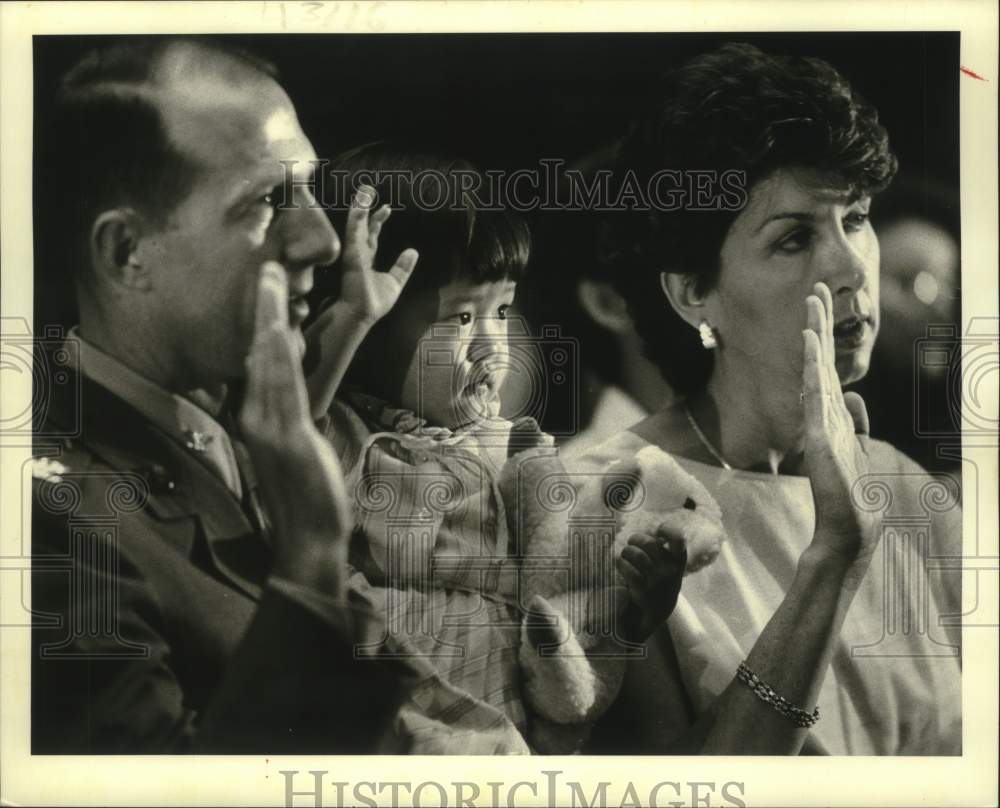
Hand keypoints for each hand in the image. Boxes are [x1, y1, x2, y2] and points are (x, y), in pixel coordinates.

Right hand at [239, 261, 350, 595]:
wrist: (309, 532)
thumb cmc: (306, 488)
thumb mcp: (293, 443)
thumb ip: (286, 413)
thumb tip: (289, 388)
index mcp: (256, 414)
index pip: (255, 359)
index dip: (260, 320)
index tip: (266, 286)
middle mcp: (255, 414)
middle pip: (256, 350)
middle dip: (263, 306)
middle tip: (267, 263)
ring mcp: (267, 424)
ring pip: (267, 361)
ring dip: (270, 317)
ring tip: (273, 278)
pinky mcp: (286, 435)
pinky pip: (284, 386)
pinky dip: (282, 354)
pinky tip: (284, 329)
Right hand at [322, 184, 417, 327]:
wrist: (362, 314)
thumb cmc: (374, 303)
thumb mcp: (395, 282)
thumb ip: (402, 267)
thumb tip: (413, 251)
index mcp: (366, 259)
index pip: (372, 235)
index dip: (378, 220)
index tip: (387, 207)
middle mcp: (359, 254)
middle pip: (362, 226)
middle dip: (365, 208)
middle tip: (369, 190)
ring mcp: (354, 253)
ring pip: (357, 225)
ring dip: (359, 207)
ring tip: (363, 191)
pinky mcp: (352, 255)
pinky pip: (354, 232)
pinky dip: (357, 218)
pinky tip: (360, 205)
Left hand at [616, 523, 687, 639]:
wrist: (658, 612)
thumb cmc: (660, 580)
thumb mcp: (668, 565)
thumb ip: (661, 549)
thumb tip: (646, 531)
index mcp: (678, 561)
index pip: (679, 540)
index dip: (667, 530)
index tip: (658, 530)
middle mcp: (670, 571)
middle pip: (650, 544)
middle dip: (636, 539)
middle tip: (631, 542)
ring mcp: (657, 582)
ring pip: (638, 556)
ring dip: (627, 551)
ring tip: (625, 554)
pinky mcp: (643, 592)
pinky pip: (628, 570)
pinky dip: (621, 563)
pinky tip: (620, 564)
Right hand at [801, 282, 876, 564]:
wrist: (846, 527)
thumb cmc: (850, 494)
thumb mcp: (859, 450)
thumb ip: (856, 423)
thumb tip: (852, 394)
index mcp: (833, 416)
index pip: (826, 370)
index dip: (823, 340)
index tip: (819, 308)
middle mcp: (824, 413)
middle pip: (819, 360)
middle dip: (818, 324)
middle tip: (816, 289)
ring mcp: (820, 421)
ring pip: (816, 368)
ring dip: (815, 334)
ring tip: (813, 303)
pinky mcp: (821, 433)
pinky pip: (815, 391)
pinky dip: (811, 366)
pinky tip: (809, 344)